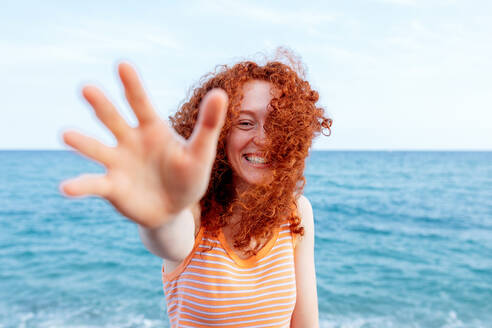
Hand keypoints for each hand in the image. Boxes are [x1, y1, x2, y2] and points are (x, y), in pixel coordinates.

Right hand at [60, 62, 227, 227]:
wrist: (174, 210)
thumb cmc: (188, 177)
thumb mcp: (201, 152)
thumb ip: (208, 124)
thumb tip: (220, 93)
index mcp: (152, 128)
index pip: (140, 102)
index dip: (133, 85)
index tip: (123, 64)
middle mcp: (130, 140)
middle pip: (113, 119)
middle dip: (101, 105)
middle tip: (87, 88)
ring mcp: (118, 163)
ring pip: (97, 149)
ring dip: (82, 142)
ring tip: (67, 135)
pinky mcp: (111, 187)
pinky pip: (93, 184)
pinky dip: (80, 185)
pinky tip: (66, 187)